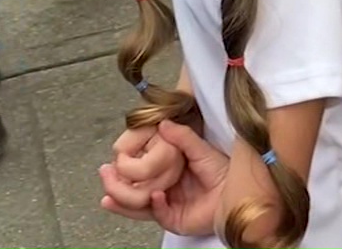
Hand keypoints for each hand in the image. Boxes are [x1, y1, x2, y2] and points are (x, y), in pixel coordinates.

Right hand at [99, 119, 227, 236]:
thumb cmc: (222, 171)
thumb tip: (163, 122)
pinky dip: (154, 206)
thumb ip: (182, 136)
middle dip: (116, 184)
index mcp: (165, 172)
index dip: (124, 167)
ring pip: (137, 205)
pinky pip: (157, 214)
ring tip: (109, 194)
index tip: (111, 159)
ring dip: (122, 200)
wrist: (237, 192)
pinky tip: (153, 196)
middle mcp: (162, 189)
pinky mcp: (173, 219)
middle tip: (105, 173)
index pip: (138, 171)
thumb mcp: (200, 149)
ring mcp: (166, 205)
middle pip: (132, 189)